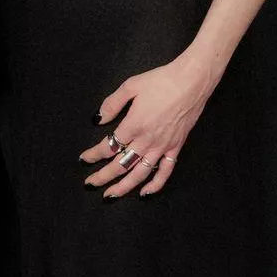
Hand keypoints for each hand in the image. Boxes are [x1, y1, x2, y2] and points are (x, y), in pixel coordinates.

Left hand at [80, 52, 221, 197]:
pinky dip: (154, 185)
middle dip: (102, 177)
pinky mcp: (175, 147)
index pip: (108, 147)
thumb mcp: (131, 86)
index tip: (84, 159)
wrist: (192, 82)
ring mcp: (162, 146)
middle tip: (90, 184)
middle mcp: (146, 140)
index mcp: (133, 125)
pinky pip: (165, 171)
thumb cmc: (161, 81)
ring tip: (110, 195)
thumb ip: (112, 104)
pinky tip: (144, 193)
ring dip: (123, 187)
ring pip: (139, 174)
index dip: (93, 155)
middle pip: (120, 165)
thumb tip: (99, 119)